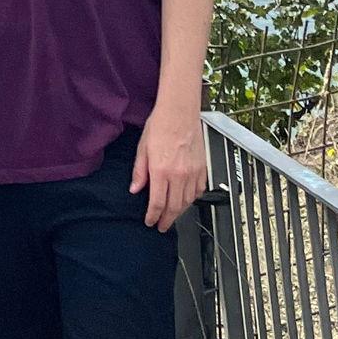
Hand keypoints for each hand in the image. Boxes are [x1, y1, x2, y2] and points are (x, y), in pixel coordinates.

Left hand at [131, 105, 207, 231]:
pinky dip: (192, 199)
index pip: (158, 203)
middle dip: (166, 220)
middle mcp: (179, 175)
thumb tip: (135, 189)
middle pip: (174, 207)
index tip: (150, 222)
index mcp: (161, 170)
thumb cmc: (160, 125)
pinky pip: (198, 191)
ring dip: (179, 212)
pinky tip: (185, 200)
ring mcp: (193, 173)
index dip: (153, 216)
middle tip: (161, 226)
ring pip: (187, 202)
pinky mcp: (202, 169)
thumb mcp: (142, 148)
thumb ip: (139, 171)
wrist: (180, 112)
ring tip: (171, 215)